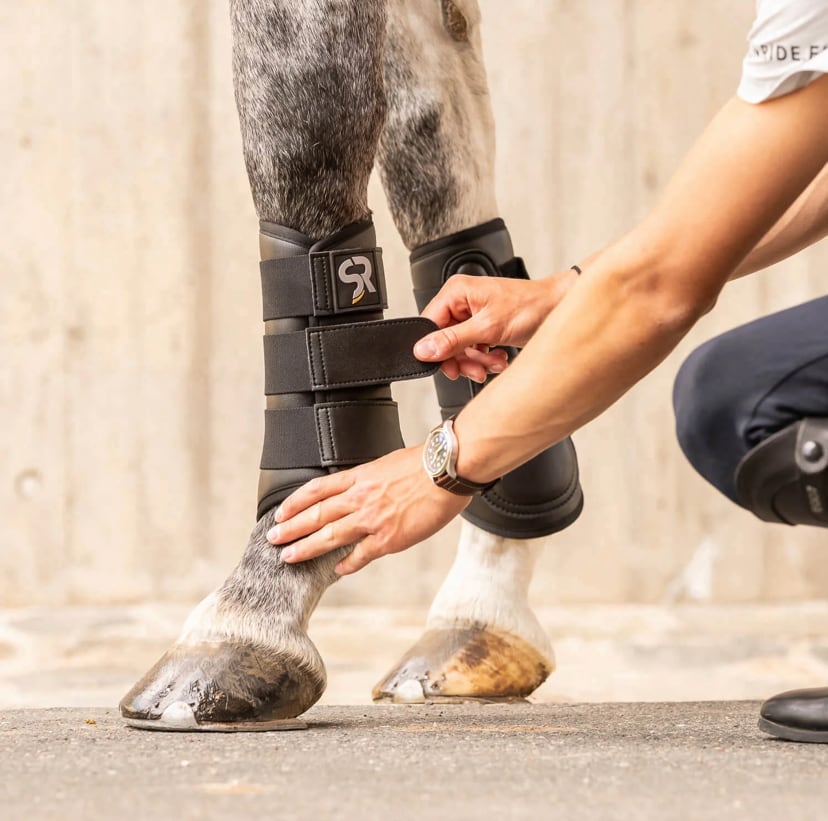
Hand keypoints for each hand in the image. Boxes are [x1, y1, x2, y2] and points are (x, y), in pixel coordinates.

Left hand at [267, 447, 470, 574]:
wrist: (446, 470)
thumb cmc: (425, 464)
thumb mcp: (388, 463)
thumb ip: (371, 479)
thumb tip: (361, 487)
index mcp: (360, 476)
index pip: (317, 490)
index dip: (295, 502)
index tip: (280, 513)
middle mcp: (360, 497)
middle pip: (316, 514)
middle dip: (291, 528)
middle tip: (273, 539)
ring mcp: (372, 519)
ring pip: (330, 536)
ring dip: (306, 548)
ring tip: (289, 557)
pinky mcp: (389, 538)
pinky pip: (361, 555)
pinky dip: (347, 564)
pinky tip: (337, 570)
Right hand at [413, 270, 576, 380]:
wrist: (558, 308)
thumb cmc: (531, 306)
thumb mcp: (487, 327)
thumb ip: (453, 340)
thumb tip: (424, 349)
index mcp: (456, 292)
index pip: (429, 324)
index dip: (436, 348)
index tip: (447, 365)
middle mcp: (462, 301)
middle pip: (444, 340)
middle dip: (462, 359)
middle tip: (476, 369)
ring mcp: (473, 314)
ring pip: (459, 349)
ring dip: (476, 361)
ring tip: (494, 363)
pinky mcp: (484, 326)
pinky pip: (473, 349)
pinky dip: (485, 358)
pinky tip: (498, 358)